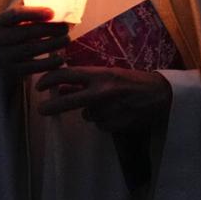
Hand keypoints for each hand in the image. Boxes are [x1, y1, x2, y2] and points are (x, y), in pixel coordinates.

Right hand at [0, 6, 70, 83]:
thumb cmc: (5, 41)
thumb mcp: (6, 26)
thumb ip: (21, 12)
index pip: (15, 14)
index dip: (34, 12)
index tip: (52, 12)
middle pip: (27, 32)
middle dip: (50, 29)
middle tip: (65, 27)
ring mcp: (2, 58)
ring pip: (32, 49)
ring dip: (53, 43)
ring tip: (66, 39)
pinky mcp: (11, 73)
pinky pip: (34, 67)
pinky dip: (49, 62)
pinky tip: (60, 58)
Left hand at [34, 66, 171, 132]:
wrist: (161, 94)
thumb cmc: (133, 81)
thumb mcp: (108, 75)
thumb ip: (84, 82)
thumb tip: (60, 89)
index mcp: (100, 74)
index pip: (68, 75)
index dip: (50, 79)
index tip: (39, 86)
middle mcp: (102, 91)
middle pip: (68, 101)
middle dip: (52, 106)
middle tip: (41, 110)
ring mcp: (109, 109)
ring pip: (88, 115)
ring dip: (92, 112)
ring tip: (110, 105)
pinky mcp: (116, 124)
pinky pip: (101, 125)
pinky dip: (105, 121)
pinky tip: (117, 113)